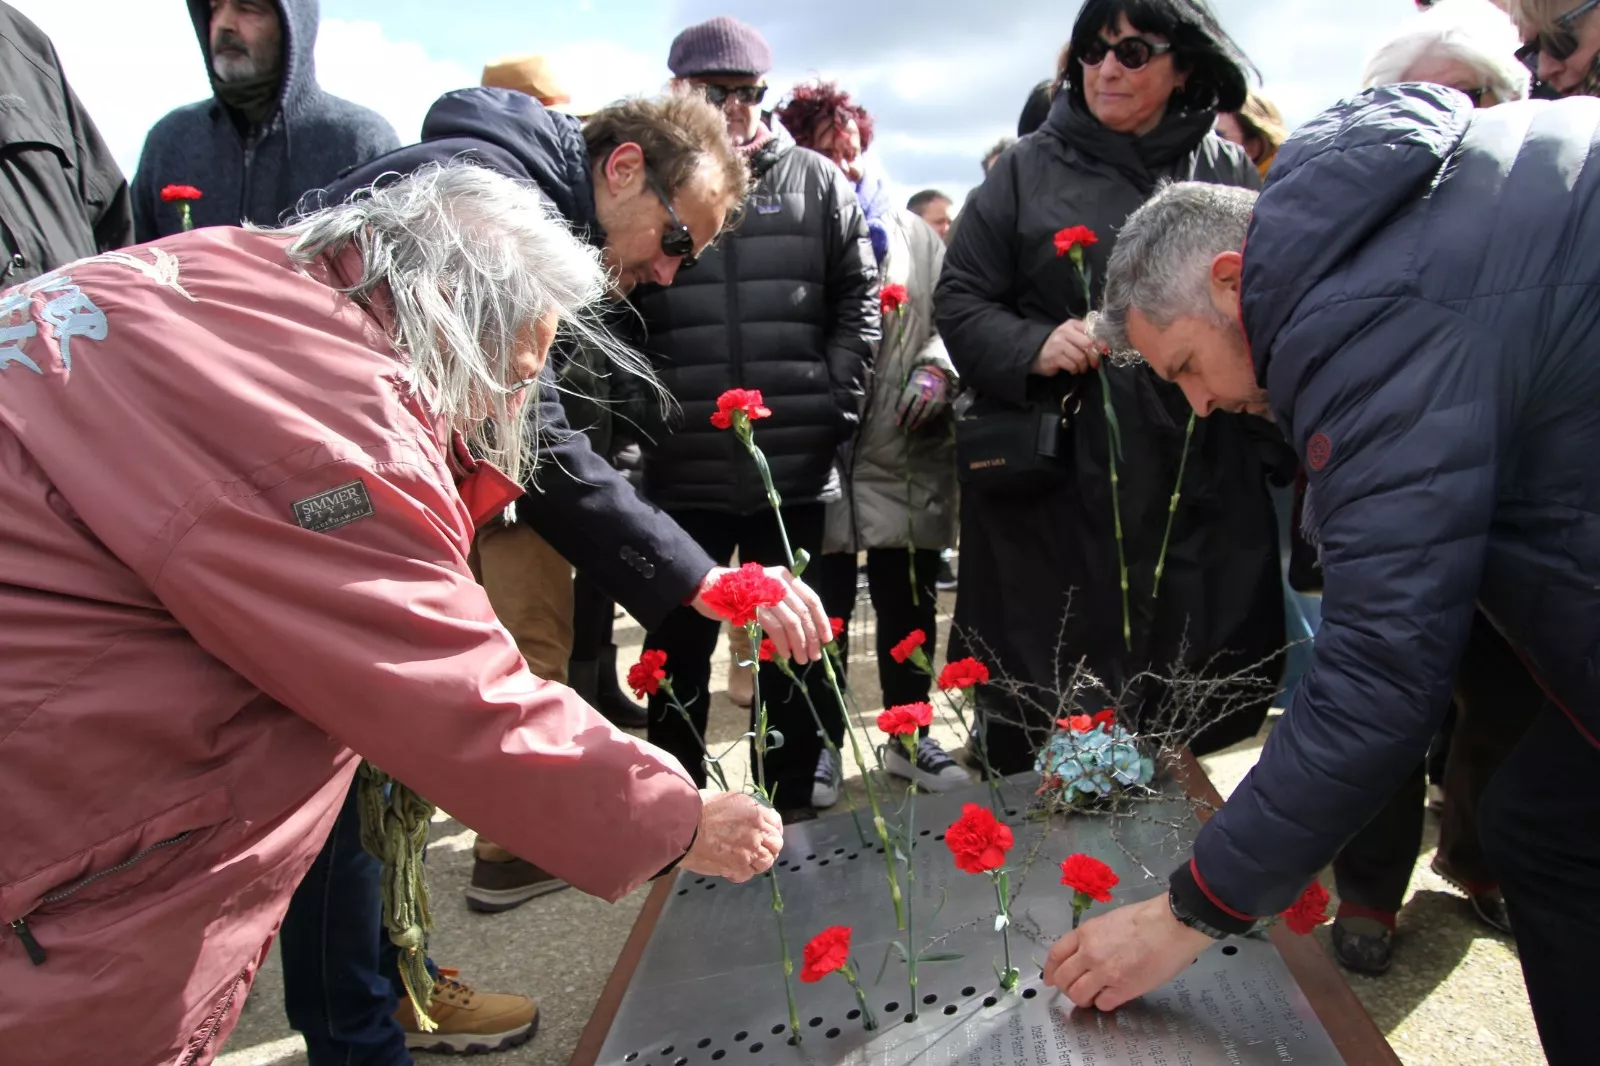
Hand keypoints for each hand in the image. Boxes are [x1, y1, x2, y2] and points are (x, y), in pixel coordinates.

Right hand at [680, 790, 783, 882]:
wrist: (684, 826)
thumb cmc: (698, 808)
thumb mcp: (727, 799)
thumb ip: (744, 809)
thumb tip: (746, 816)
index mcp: (755, 811)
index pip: (776, 822)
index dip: (772, 830)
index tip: (766, 834)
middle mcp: (757, 831)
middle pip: (776, 844)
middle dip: (769, 847)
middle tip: (757, 850)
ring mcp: (749, 851)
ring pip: (766, 862)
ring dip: (757, 862)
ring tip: (745, 861)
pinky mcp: (737, 867)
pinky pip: (747, 875)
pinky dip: (741, 873)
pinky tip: (731, 869)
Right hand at [690, 566, 830, 664]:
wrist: (710, 588)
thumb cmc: (739, 594)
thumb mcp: (767, 591)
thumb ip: (786, 604)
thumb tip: (808, 631)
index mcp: (785, 576)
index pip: (811, 599)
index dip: (822, 621)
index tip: (826, 639)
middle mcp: (778, 582)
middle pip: (804, 613)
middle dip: (812, 637)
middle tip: (814, 655)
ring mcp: (766, 594)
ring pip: (792, 623)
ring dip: (799, 644)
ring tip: (800, 659)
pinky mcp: (754, 607)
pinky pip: (776, 629)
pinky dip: (783, 644)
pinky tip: (785, 653)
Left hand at [895, 366, 950, 429]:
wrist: (939, 371)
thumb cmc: (921, 375)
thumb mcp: (911, 379)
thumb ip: (906, 391)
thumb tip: (899, 406)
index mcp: (914, 386)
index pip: (905, 403)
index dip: (901, 414)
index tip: (898, 422)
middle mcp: (923, 393)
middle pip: (914, 410)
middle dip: (909, 420)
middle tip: (905, 427)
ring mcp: (933, 398)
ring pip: (924, 413)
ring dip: (918, 422)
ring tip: (913, 427)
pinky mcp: (941, 401)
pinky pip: (934, 413)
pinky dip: (928, 419)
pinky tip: (923, 422)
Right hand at [1032, 319, 1102, 376]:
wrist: (1036, 353)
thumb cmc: (1058, 346)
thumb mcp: (1072, 337)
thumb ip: (1086, 338)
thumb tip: (1104, 347)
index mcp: (1072, 324)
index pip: (1092, 331)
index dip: (1101, 342)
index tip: (1104, 351)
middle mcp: (1065, 331)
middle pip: (1088, 344)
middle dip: (1094, 356)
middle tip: (1094, 364)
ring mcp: (1058, 344)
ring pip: (1080, 357)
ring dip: (1083, 366)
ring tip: (1080, 368)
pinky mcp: (1054, 357)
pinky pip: (1072, 365)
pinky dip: (1075, 369)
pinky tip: (1072, 369)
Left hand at [1042, 895, 1214, 1010]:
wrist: (1172, 925)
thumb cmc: (1147, 918)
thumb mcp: (1110, 920)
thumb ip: (1094, 938)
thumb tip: (1087, 953)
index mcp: (1085, 933)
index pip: (1056, 954)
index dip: (1050, 969)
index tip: (1050, 978)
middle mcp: (1089, 953)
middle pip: (1063, 978)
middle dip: (1066, 987)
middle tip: (1076, 990)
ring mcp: (1104, 973)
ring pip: (1078, 995)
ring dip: (1083, 998)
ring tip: (1094, 996)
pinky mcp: (1122, 989)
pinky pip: (1102, 1004)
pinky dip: (1104, 1003)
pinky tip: (1112, 997)